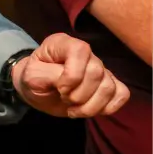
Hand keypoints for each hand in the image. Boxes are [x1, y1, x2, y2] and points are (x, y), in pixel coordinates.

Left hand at [11, 34, 129, 118]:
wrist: (37, 90)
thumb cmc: (33, 78)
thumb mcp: (31, 76)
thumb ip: (49, 75)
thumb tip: (69, 84)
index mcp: (64, 43)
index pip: (80, 51)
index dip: (72, 75)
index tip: (59, 89)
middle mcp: (86, 53)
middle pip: (97, 73)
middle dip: (79, 94)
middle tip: (64, 98)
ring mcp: (100, 68)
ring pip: (109, 87)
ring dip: (90, 106)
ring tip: (73, 108)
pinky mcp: (108, 84)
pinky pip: (122, 94)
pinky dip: (108, 108)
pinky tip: (90, 110)